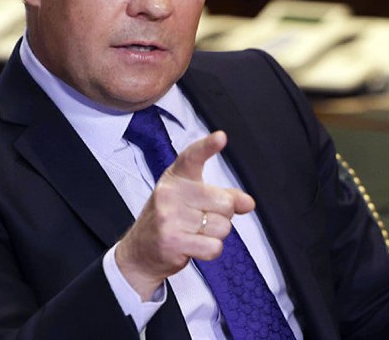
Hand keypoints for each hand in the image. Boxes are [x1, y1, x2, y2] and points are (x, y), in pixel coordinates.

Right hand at [115, 131, 255, 299]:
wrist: (140, 251)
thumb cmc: (171, 220)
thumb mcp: (193, 200)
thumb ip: (223, 196)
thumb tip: (248, 203)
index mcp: (176, 177)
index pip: (193, 156)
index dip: (208, 146)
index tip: (221, 137)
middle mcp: (170, 193)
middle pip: (225, 202)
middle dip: (223, 215)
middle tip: (201, 220)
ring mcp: (169, 217)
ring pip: (222, 227)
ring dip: (214, 235)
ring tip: (193, 233)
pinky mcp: (172, 241)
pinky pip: (214, 247)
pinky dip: (210, 250)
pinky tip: (193, 247)